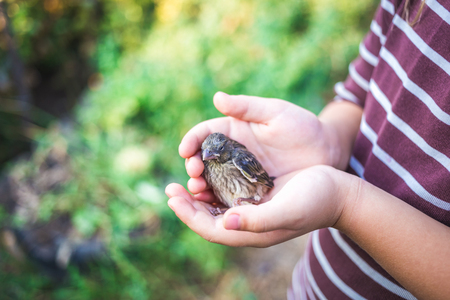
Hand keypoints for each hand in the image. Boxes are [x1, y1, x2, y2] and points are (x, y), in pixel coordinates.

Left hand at [166, 165, 352, 246]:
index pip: (211, 230)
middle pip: (209, 220)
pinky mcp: (258, 199)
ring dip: (198, 197)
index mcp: (253, 232)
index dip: (189, 215)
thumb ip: (257, 220)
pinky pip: (228, 196)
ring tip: (184, 181)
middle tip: (170, 188)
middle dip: (187, 206)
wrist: (338, 192)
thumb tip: (224, 221)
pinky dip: (214, 188)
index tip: (173, 197)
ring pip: (217, 208)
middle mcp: (249, 225)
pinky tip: (208, 175)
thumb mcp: (287, 210)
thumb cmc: (316, 200)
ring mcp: (253, 212)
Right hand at [181, 92, 338, 200]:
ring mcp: (239, 174)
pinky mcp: (249, 191)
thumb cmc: (303, 127)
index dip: (192, 141)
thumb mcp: (276, 113)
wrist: (327, 153)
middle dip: (193, 167)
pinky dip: (217, 202)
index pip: (204, 134)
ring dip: (201, 186)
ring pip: (212, 181)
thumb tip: (217, 98)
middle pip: (203, 160)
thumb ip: (247, 107)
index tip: (185, 150)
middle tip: (193, 175)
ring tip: (198, 191)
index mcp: (233, 131)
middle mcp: (231, 153)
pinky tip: (213, 206)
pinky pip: (228, 197)